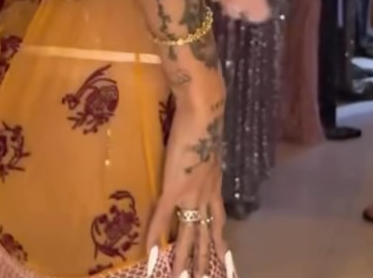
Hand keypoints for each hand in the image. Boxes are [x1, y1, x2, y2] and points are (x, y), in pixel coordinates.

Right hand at [145, 87, 232, 277]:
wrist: (203, 112)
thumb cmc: (204, 120)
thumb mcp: (208, 143)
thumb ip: (204, 153)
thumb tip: (200, 151)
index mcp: (214, 185)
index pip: (217, 219)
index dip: (219, 240)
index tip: (222, 259)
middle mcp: (206, 195)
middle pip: (206, 234)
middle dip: (205, 259)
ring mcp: (190, 194)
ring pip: (188, 235)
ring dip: (183, 258)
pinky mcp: (174, 189)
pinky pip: (163, 218)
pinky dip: (155, 236)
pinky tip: (150, 253)